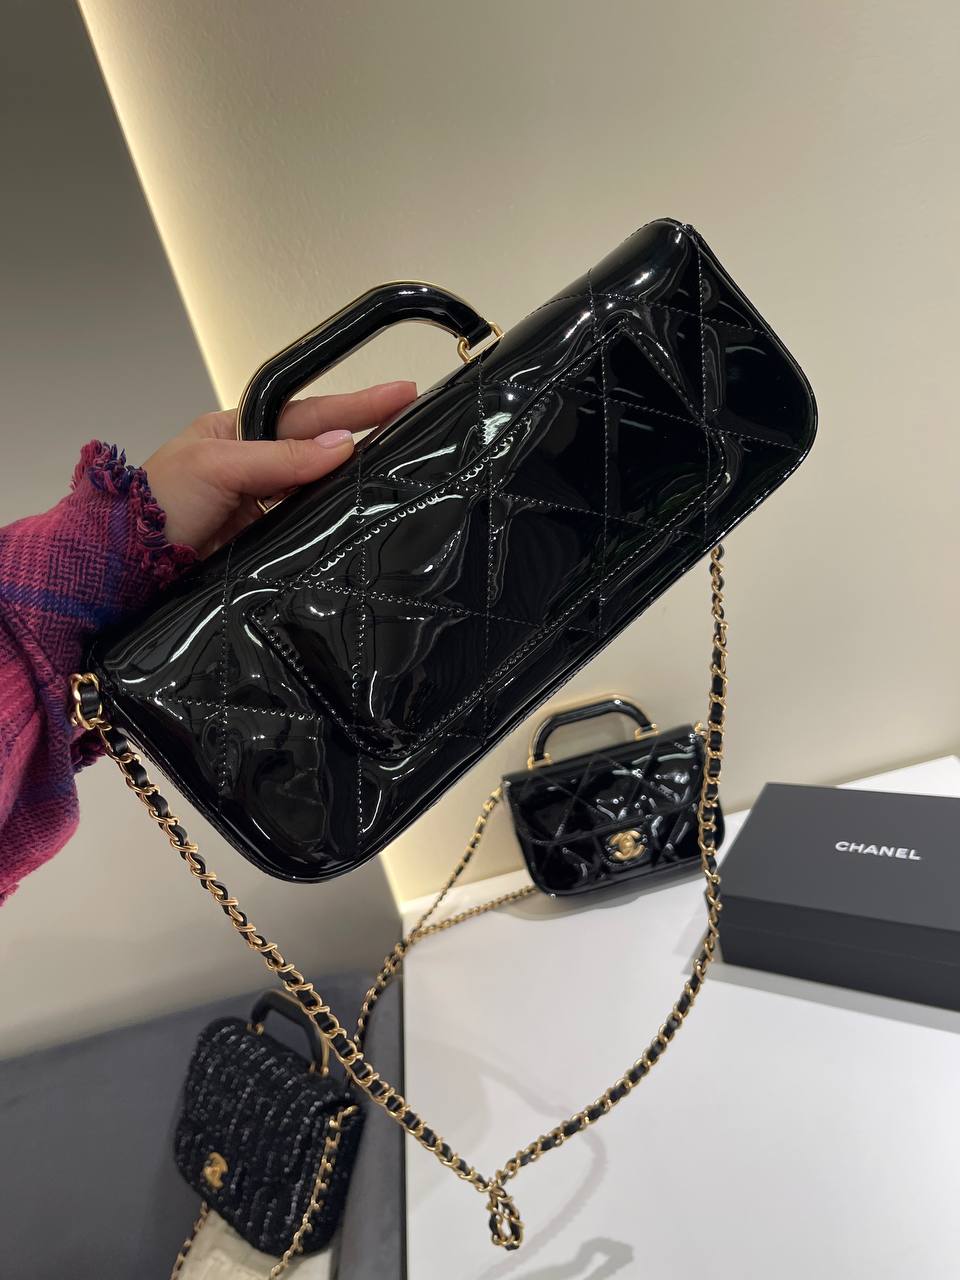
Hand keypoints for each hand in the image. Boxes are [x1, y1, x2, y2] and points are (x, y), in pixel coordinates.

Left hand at [145, 381, 416, 554]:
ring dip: (356, 479)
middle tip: (415, 422)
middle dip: (367, 433)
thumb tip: (341, 447)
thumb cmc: (157, 505)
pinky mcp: (269, 542)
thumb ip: (281, 456)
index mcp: (238, 433)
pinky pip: (311, 525)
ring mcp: (264, 505)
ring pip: (321, 486)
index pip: (309, 413)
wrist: (128, 566)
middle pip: (322, 447)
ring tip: (401, 465)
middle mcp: (256, 466)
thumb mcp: (218, 466)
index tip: (401, 394)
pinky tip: (362, 514)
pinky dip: (336, 519)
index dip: (356, 405)